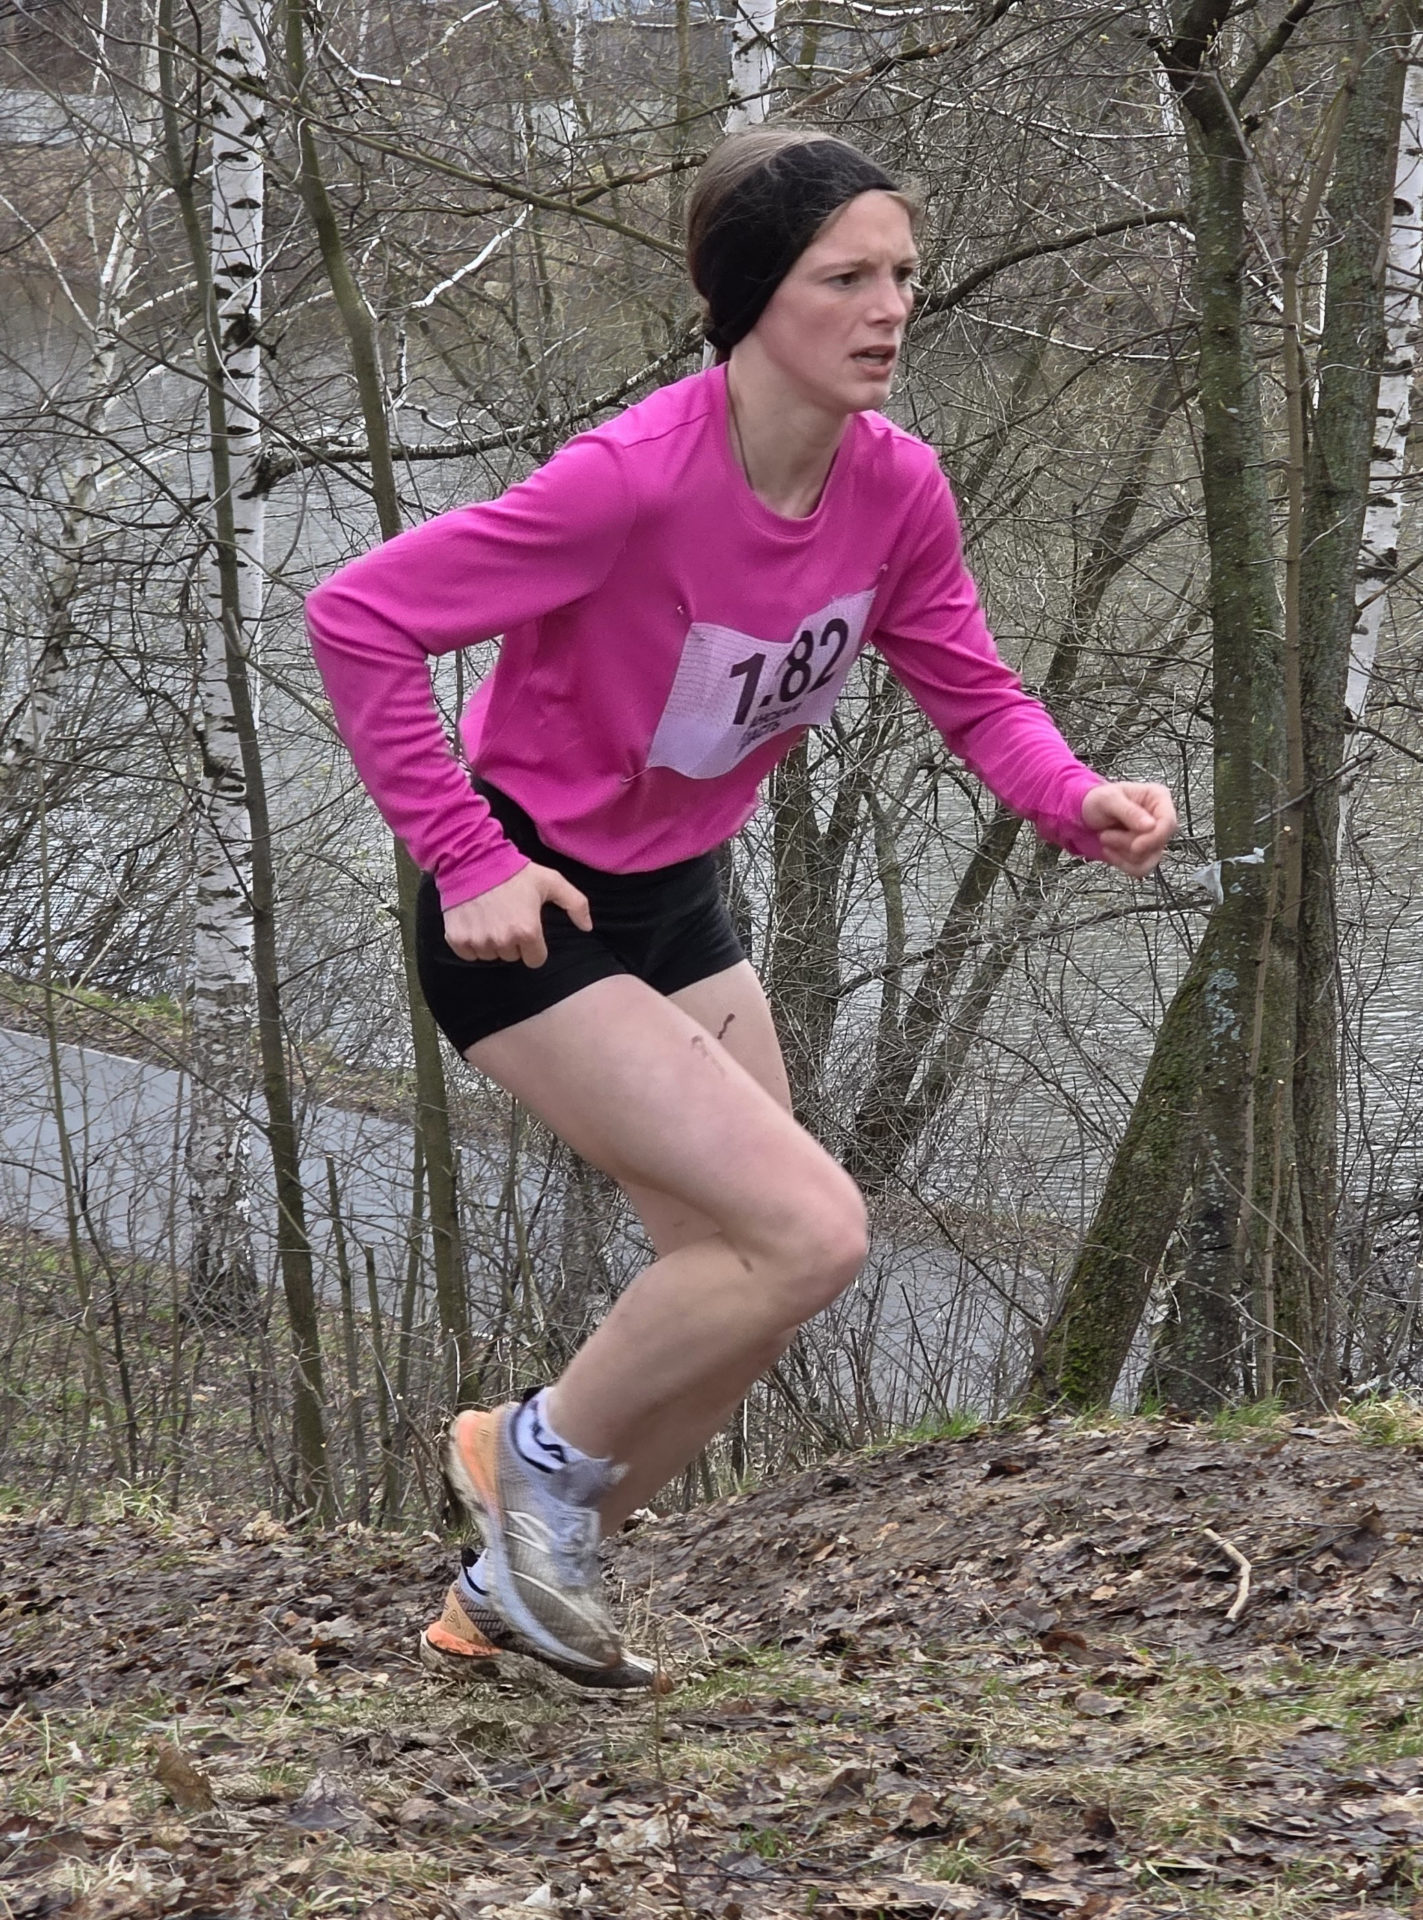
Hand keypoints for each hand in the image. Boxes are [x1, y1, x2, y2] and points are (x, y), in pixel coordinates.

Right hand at [443, 863, 591, 967]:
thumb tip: (587, 927)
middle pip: (512, 957)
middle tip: (507, 917)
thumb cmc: (514, 871)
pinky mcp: (457, 939)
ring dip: (492, 942)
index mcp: (527, 931)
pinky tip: (475, 922)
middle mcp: (502, 941)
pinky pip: (468, 954)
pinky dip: (471, 942)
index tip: (527, 927)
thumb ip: (576, 904)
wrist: (472, 859)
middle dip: (512, 942)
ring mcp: (478, 941)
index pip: (535, 959)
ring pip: (490, 956)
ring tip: (490, 917)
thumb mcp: (551, 881)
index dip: (534, 945)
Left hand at [1081, 781, 1176, 877]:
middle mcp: (1161, 818)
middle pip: (1158, 843)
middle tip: (1104, 834)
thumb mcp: (1108, 799)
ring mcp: (1156, 837)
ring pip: (1149, 859)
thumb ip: (1129, 811)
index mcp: (1158, 797)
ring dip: (1122, 853)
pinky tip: (1109, 851)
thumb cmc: (1098, 800)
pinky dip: (1122, 863)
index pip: (1169, 822)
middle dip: (1128, 844)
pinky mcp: (1148, 853)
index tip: (1135, 847)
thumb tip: (1151, 826)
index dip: (1154, 838)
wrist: (1087, 815)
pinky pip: (1141, 868)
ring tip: (1105, 837)